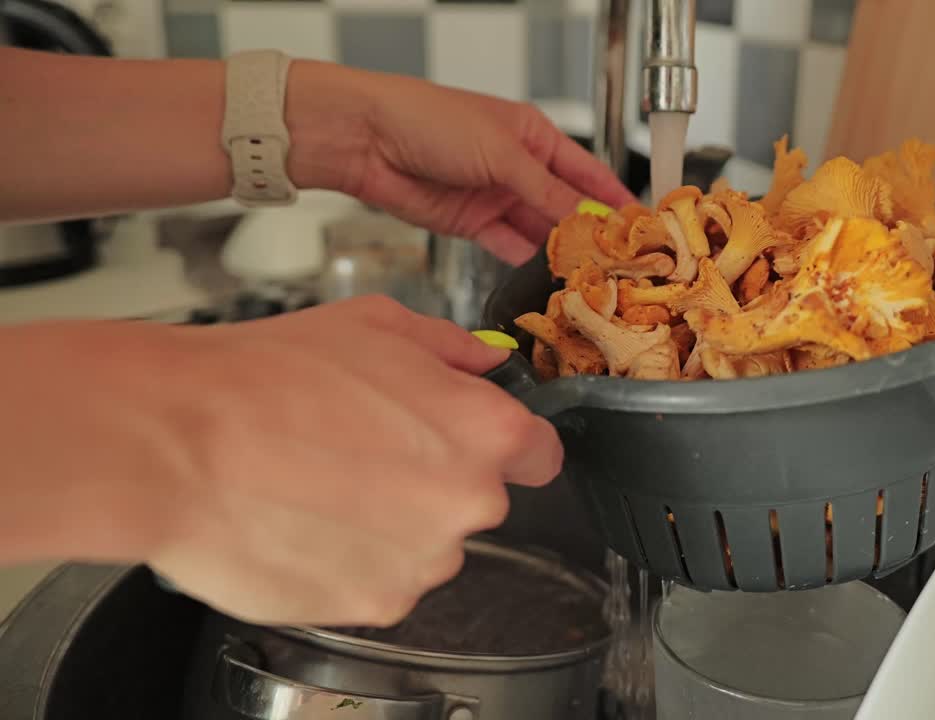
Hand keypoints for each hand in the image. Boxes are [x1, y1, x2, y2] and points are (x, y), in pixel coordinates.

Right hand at [0, 296, 561, 626]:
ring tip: (321, 483)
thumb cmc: (266, 378)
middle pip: (477, 500)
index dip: (510, 444)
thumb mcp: (375, 324)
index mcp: (483, 431)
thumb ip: (451, 348)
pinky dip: (351, 559)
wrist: (177, 443)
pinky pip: (380, 581)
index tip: (479, 443)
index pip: (539, 454)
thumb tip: (485, 362)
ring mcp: (422, 562)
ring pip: (426, 544)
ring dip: (391, 523)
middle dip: (436, 479)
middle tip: (366, 451)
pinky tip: (306, 519)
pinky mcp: (373, 604)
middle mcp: (467, 503)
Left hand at [291, 63, 635, 266]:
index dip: (613, 199)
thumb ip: (545, 193)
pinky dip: (526, 264)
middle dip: (589, 234)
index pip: (587, 172)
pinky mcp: (472, 224)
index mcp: (533, 136)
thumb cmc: (426, 120)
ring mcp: (496, 197)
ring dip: (558, 254)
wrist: (365, 140)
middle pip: (565, 207)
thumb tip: (584, 222)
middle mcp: (518, 168)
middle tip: (615, 262)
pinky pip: (509, 248)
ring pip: (540, 232)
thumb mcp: (501, 154)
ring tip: (584, 277)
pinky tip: (543, 278)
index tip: (639, 225)